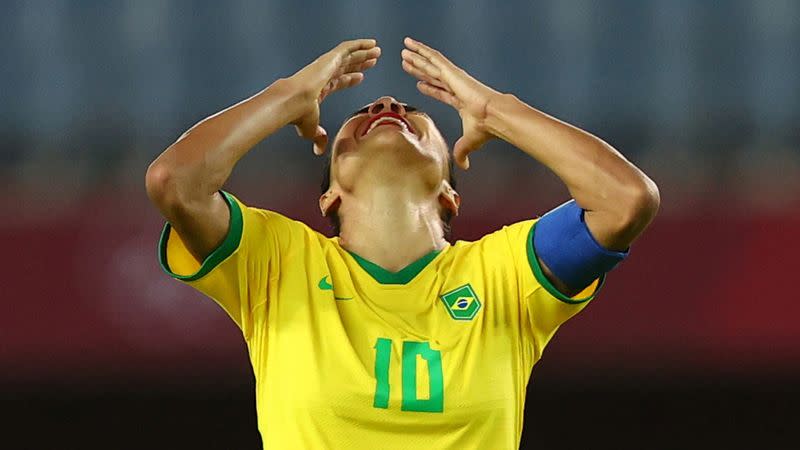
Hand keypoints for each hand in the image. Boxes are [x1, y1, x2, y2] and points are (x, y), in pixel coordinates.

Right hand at [288, 39, 380, 154]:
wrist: (294, 102)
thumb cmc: (299, 115)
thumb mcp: (312, 129)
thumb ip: (318, 137)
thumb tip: (318, 150)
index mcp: (319, 88)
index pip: (338, 81)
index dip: (350, 79)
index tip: (361, 77)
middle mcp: (323, 74)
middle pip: (346, 66)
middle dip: (359, 63)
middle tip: (373, 61)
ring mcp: (326, 65)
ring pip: (348, 56)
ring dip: (363, 53)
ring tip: (377, 51)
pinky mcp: (330, 58)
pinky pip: (347, 47)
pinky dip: (360, 44)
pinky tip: (372, 44)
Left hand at [401, 37, 500, 168]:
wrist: (495, 117)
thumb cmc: (486, 127)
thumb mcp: (469, 142)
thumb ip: (463, 152)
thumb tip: (463, 166)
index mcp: (460, 99)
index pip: (441, 91)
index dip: (429, 87)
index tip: (419, 84)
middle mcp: (456, 85)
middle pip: (432, 74)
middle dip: (419, 68)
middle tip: (406, 62)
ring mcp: (453, 77)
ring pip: (431, 64)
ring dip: (417, 56)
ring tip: (404, 49)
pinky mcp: (452, 72)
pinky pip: (434, 58)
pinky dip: (422, 51)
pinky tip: (412, 46)